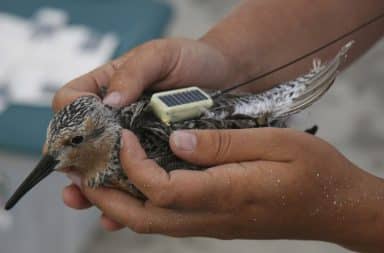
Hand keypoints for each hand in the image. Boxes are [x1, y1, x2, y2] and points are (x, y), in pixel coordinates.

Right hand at [58, 37, 240, 229]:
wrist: (226, 77)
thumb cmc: (191, 59)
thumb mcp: (160, 55)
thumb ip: (133, 72)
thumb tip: (110, 102)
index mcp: (107, 88)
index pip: (71, 102)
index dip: (68, 119)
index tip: (78, 135)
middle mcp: (115, 117)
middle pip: (82, 142)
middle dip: (75, 164)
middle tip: (75, 184)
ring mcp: (134, 140)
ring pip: (104, 166)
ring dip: (93, 187)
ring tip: (86, 202)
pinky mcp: (154, 157)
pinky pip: (134, 179)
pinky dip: (123, 196)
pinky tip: (116, 216)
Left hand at [66, 128, 383, 251]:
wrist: (335, 206)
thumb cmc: (313, 171)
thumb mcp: (275, 143)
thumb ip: (224, 144)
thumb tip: (176, 142)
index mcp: (228, 192)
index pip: (163, 188)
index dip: (134, 165)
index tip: (123, 137)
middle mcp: (214, 216)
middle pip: (146, 217)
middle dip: (108, 197)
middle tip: (82, 175)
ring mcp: (214, 224)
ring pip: (153, 224)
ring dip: (119, 205)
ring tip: (94, 183)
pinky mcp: (216, 222)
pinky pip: (169, 221)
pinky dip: (142, 207)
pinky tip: (132, 191)